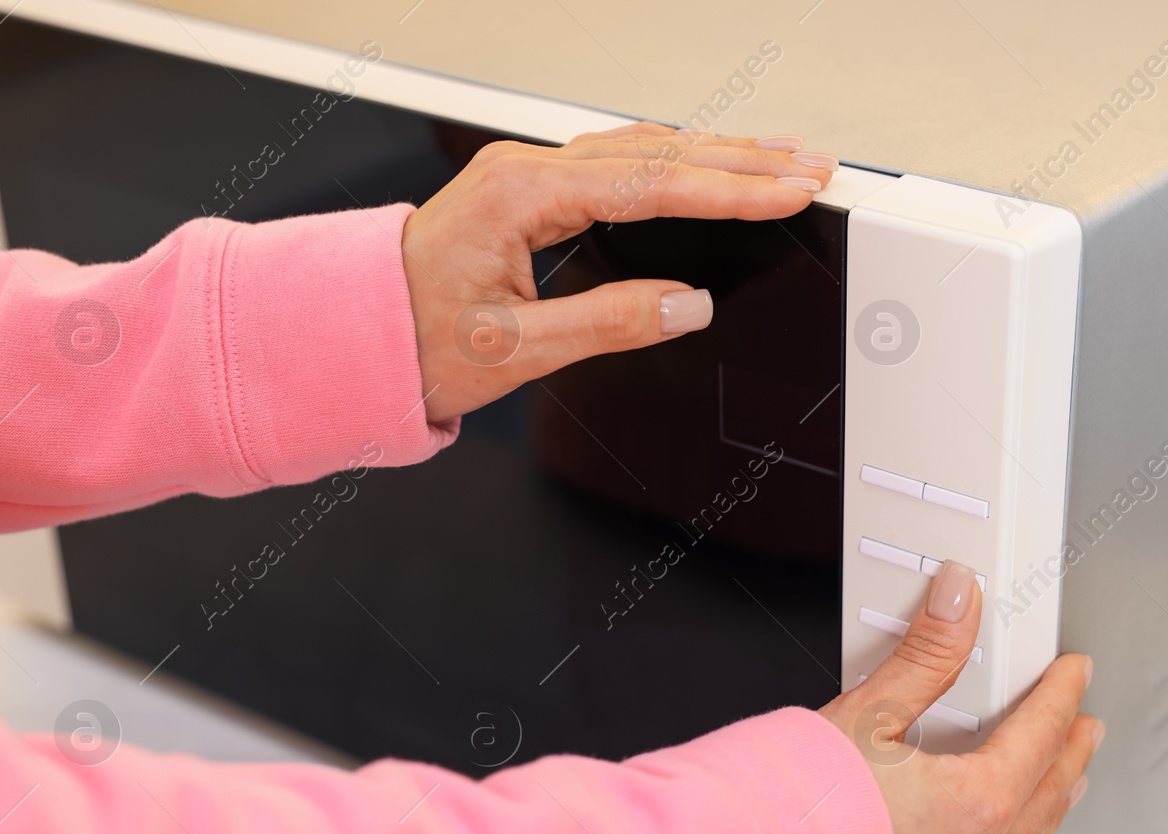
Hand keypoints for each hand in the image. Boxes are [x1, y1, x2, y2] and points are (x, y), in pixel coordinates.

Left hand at [399, 122, 837, 422]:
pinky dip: (676, 164)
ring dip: (717, 154)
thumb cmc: (411, 339)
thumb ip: (608, 324)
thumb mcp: (514, 350)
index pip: (651, 184)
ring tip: (782, 161)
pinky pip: (620, 162)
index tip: (789, 192)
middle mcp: (525, 170)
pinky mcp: (532, 191)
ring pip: (643, 149)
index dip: (730, 190)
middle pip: (658, 151)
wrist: (355, 332)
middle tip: (813, 167)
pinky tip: (710, 166)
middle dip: (743, 158)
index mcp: (519, 195)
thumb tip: (687, 305)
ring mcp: (528, 175)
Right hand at [818, 561, 1101, 833]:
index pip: (1042, 732)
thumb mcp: (868, 713)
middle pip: (1052, 792)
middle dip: (1071, 750)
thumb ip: (926, 653)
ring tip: (1062, 785)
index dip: (1061, 694)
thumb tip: (959, 599)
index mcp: (978, 801)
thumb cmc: (798, 812)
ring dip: (1053, 808)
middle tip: (1082, 723)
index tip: (1072, 675)